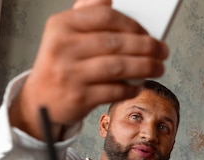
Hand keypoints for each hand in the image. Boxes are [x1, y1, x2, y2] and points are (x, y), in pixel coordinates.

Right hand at [10, 0, 168, 138]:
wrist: (40, 101)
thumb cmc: (60, 64)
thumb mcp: (64, 34)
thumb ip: (86, 15)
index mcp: (61, 25)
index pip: (105, 17)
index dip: (132, 24)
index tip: (147, 32)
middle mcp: (63, 47)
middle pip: (116, 43)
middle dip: (146, 47)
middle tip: (162, 51)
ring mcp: (70, 73)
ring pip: (118, 66)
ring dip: (145, 67)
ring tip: (158, 68)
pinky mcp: (78, 97)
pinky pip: (113, 90)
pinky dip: (130, 88)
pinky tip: (138, 86)